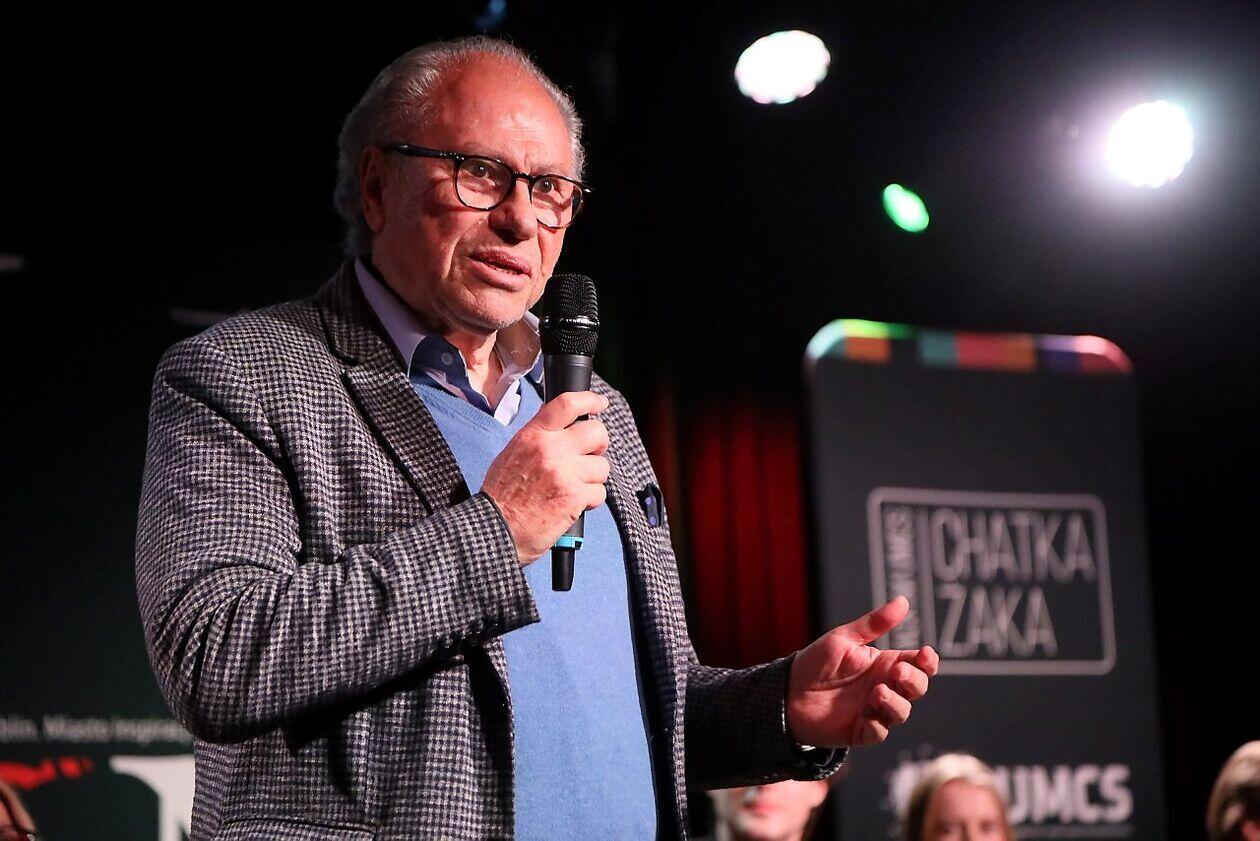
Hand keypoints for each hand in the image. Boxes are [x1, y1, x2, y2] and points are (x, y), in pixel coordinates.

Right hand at [482, 390, 610, 565]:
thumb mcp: (513, 453)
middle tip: (590, 456)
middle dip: (599, 445)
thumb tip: (562, 427)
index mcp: (533, 435)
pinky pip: (600, 491)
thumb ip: (538, 438)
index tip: (600, 403)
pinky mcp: (574, 496)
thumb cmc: (501, 496)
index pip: (567, 404)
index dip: (589, 400)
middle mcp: (550, 449)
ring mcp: (564, 472)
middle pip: (596, 432)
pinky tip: (574, 504)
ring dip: (593, 478)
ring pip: (602, 466)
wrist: (495, 528)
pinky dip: (591, 500)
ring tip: (574, 487)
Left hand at [786, 595, 938, 747]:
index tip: (925, 654)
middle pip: (917, 687)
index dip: (927, 661)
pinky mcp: (861, 731)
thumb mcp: (843, 638)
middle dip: (914, 680)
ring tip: (877, 693)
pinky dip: (877, 725)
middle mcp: (884, 687)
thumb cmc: (816, 662)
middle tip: (896, 673)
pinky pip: (880, 733)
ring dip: (895, 703)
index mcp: (883, 664)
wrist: (787, 692)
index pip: (918, 664)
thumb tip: (903, 601)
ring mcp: (874, 710)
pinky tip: (866, 716)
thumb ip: (874, 624)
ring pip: (902, 712)